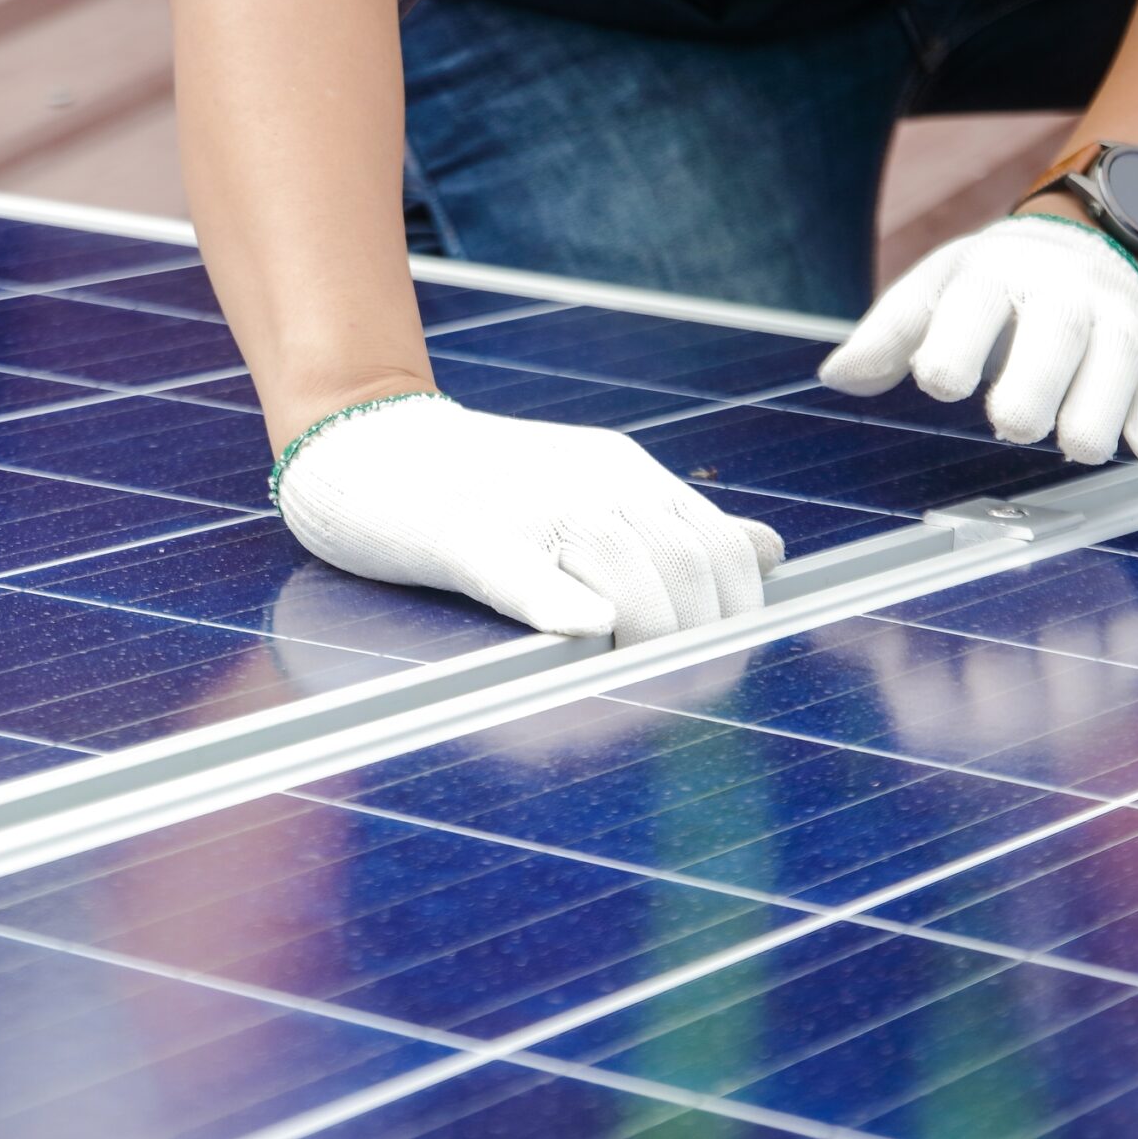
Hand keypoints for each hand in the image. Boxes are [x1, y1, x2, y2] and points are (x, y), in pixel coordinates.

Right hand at [273, 394, 782, 644]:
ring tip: (642, 692)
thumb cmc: (481, 480)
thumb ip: (674, 522)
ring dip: (645, 641)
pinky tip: (583, 634)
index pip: (719, 548)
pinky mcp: (463, 534)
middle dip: (697, 642)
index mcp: (627, 474)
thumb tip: (769, 551)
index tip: (726, 668)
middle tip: (686, 699)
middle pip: (682, 567)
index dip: (737, 616)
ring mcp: (530, 506)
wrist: (367, 439)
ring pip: (619, 574)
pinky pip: (521, 572)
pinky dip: (559, 604)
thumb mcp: (592, 483)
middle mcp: (594, 482)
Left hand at [819, 215, 1137, 465]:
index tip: (940, 383)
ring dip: (1097, 409)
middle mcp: (1060, 289)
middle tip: (1011, 425)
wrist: (1080, 240)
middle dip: (1035, 381)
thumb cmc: (987, 288)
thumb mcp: (933, 295)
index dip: (957, 342)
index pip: (977, 301)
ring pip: (1118, 357)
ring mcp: (1114, 316)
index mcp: (993, 273)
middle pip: (1056, 329)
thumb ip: (887, 338)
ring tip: (1074, 446)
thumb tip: (836, 378)